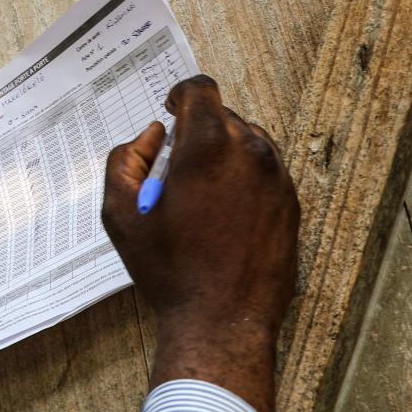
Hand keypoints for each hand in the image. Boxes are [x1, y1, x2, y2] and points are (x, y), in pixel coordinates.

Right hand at [101, 76, 299, 411]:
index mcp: (208, 147)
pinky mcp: (291, 204)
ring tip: (200, 194)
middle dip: (197, 132)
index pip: (200, 91)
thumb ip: (125, 162)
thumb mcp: (120, 215)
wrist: (221, 321)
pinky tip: (222, 214)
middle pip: (223, 117)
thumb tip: (150, 138)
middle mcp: (251, 153)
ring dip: (223, 155)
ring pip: (248, 144)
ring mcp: (277, 178)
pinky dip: (243, 180)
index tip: (170, 109)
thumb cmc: (170, 271)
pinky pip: (265, 174)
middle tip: (175, 168)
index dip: (180, 94)